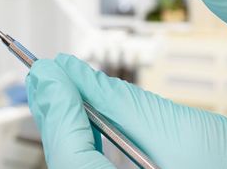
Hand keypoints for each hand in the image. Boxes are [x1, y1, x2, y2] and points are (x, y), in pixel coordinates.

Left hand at [26, 54, 226, 167]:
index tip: (47, 69)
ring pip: (81, 164)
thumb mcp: (180, 133)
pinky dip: (90, 137)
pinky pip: (98, 167)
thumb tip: (75, 75)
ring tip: (61, 85)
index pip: (70, 158)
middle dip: (56, 114)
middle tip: (46, 72)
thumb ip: (120, 104)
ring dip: (69, 123)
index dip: (55, 109)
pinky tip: (87, 113)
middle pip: (70, 162)